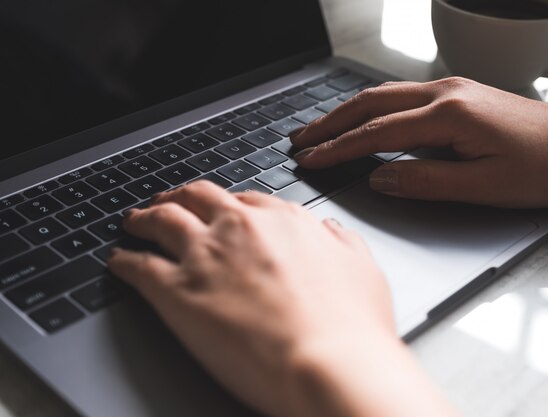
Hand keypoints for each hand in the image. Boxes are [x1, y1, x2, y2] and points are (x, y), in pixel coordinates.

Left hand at [107, 181, 423, 416]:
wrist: (329, 362)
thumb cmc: (351, 325)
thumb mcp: (362, 269)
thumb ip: (342, 242)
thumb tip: (329, 230)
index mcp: (284, 221)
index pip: (245, 201)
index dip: (228, 206)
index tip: (220, 211)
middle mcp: (240, 228)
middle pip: (198, 197)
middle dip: (180, 197)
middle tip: (169, 201)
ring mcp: (205, 255)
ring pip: (161, 220)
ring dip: (144, 217)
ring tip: (135, 221)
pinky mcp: (176, 291)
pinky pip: (137, 265)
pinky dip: (124, 259)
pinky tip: (119, 260)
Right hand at [291, 77, 547, 207]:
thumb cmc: (545, 167)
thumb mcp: (485, 186)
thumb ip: (427, 181)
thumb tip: (381, 178)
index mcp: (448, 115)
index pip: (376, 133)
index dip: (338, 149)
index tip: (310, 160)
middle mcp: (445, 94)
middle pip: (370, 104)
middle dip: (329, 123)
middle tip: (299, 139)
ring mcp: (452, 90)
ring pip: (383, 96)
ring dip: (346, 112)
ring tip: (319, 128)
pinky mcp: (459, 96)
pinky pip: (401, 97)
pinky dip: (371, 109)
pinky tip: (362, 119)